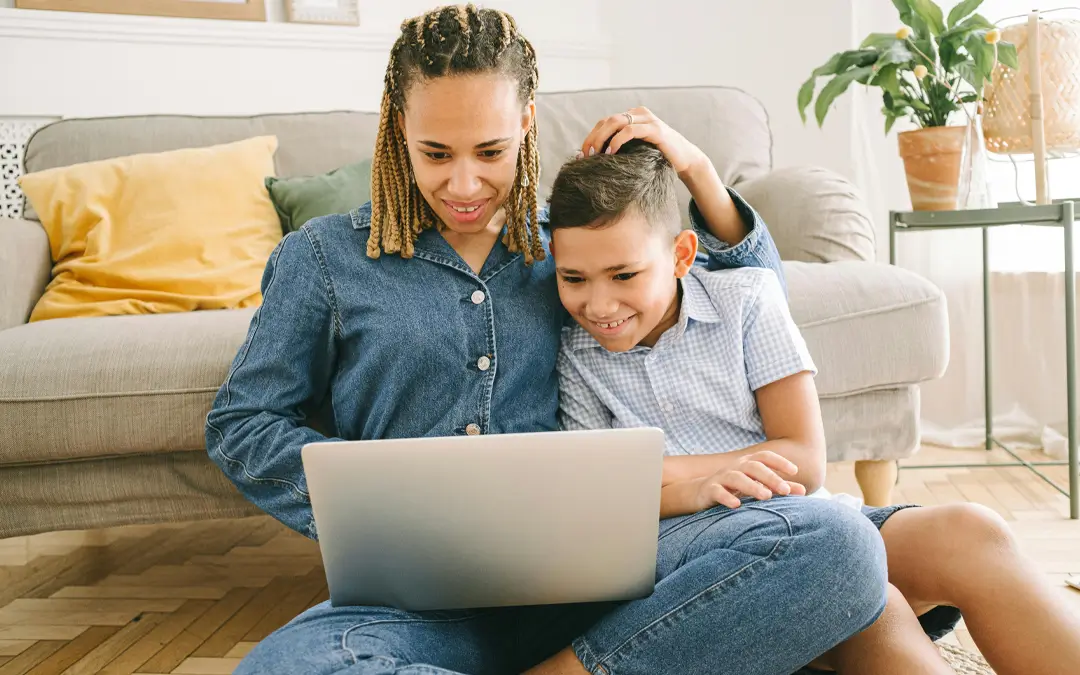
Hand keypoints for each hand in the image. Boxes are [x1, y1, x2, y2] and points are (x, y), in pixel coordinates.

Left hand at [578, 107, 708, 176]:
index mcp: (633, 116)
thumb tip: (593, 156)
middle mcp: (639, 113)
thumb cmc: (658, 158)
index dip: (591, 136)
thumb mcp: (635, 150)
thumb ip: (620, 147)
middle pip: (608, 120)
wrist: (685, 160)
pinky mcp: (655, 130)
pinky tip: (611, 153)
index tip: (582, 154)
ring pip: (616, 122)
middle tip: (585, 155)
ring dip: (601, 138)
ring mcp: (648, 119)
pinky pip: (631, 130)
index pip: (605, 122)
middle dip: (593, 137)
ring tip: (595, 154)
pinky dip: (617, 141)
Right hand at [693, 451, 806, 509]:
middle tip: (785, 490)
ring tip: (766, 496)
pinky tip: (736, 505)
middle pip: (753, 467)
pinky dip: (727, 497)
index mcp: (748, 464)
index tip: (794, 471)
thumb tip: (803, 491)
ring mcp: (721, 477)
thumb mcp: (757, 486)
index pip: (765, 457)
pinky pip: (717, 491)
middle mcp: (735, 467)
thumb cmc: (734, 488)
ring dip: (752, 486)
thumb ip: (779, 488)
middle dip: (770, 477)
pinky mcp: (709, 489)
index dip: (779, 461)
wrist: (701, 492)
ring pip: (736, 477)